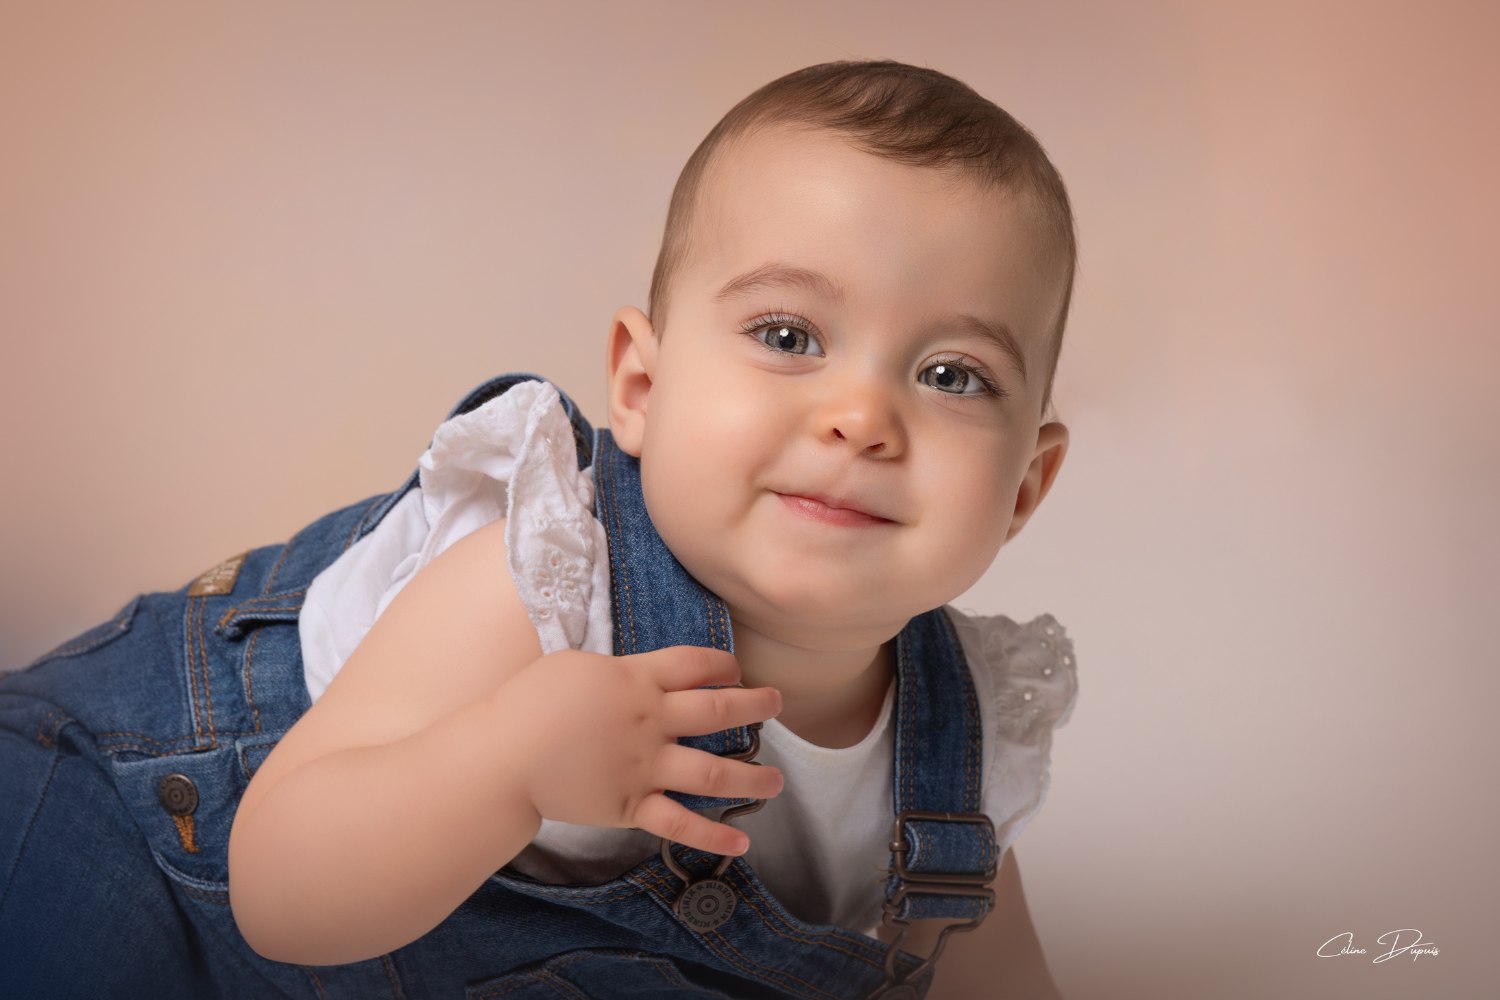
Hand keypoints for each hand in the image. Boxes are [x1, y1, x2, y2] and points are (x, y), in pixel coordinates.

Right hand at [495, 645, 783, 856]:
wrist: (504, 756)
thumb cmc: (528, 703)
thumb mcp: (575, 666)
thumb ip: (616, 671)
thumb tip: (637, 673)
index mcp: (635, 680)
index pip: (692, 664)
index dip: (721, 664)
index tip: (735, 669)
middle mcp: (650, 721)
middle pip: (716, 711)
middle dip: (754, 706)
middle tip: (777, 703)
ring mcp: (645, 766)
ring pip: (712, 771)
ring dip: (750, 776)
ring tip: (777, 781)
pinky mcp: (632, 806)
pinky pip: (680, 822)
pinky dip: (712, 835)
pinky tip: (742, 841)